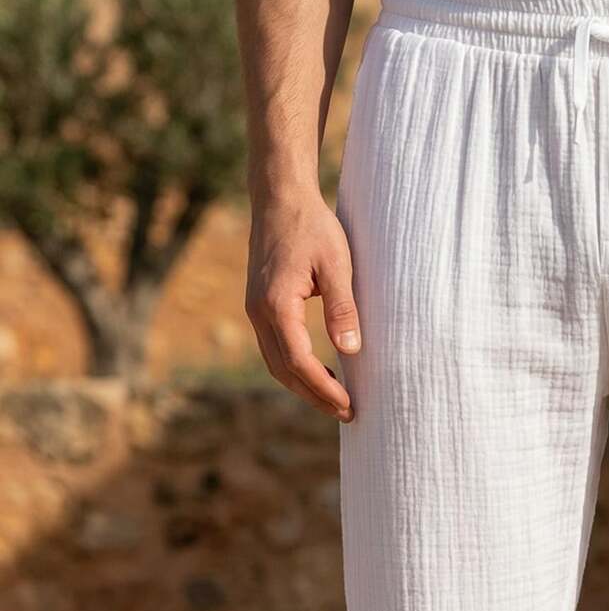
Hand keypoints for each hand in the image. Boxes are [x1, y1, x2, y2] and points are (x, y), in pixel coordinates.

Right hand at [245, 189, 360, 420]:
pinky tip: (319, 371)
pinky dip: (295, 367)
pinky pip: (274, 348)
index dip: (324, 388)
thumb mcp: (337, 264)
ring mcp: (255, 310)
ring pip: (276, 363)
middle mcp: (258, 312)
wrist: (279, 197)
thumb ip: (343, 308)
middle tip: (347, 413)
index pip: (299, 361)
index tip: (349, 405)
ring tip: (335, 400)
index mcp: (275, 305)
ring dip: (303, 385)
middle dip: (315, 396)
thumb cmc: (312, 226)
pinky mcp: (259, 305)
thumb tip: (351, 351)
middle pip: (284, 371)